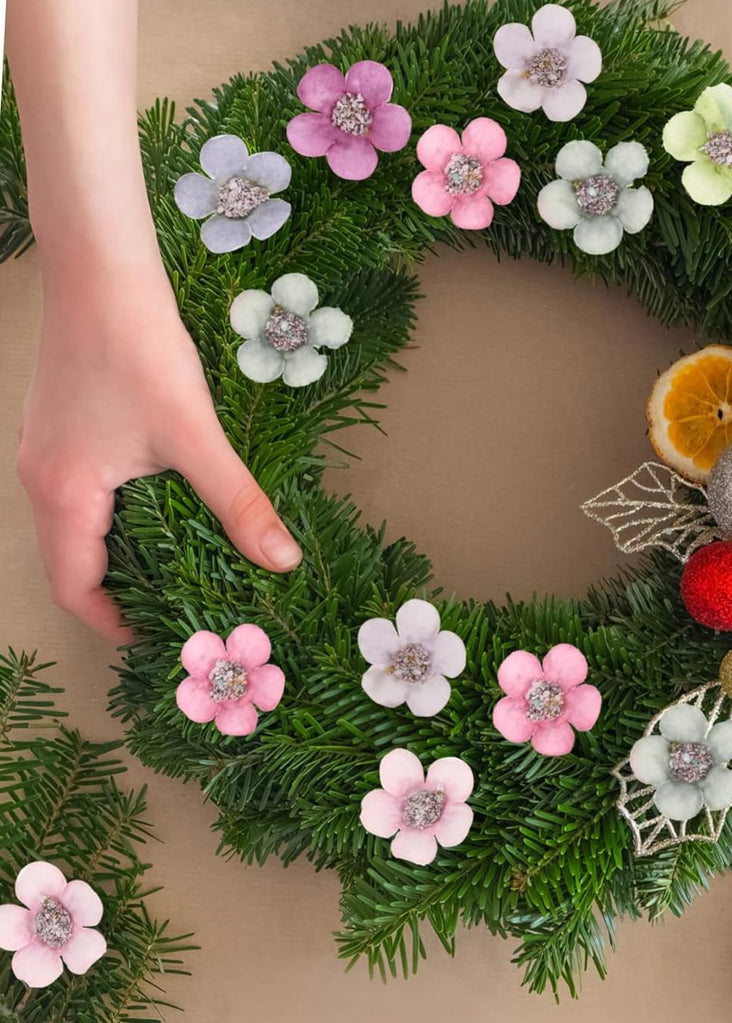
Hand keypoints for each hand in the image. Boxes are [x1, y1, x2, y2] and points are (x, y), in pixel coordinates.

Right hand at [17, 257, 302, 641]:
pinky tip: (162, 508)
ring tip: (177, 565)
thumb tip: (282, 562)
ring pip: (76, 529)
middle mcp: (41, 481)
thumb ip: (238, 503)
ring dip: (121, 554)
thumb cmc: (140, 350)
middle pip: (72, 562)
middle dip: (122, 592)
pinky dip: (116, 517)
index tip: (160, 635)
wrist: (100, 271)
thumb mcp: (195, 436)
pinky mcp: (60, 431)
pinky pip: (80, 496)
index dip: (115, 622)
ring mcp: (45, 454)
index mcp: (63, 495)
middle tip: (177, 604)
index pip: (74, 588)